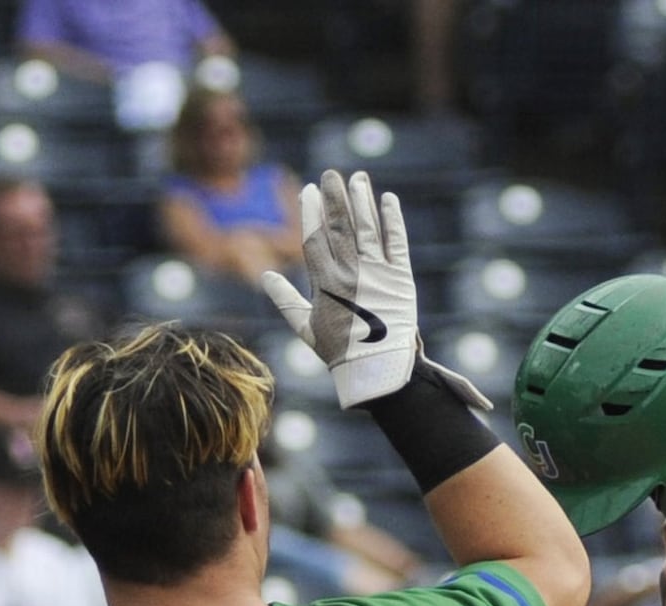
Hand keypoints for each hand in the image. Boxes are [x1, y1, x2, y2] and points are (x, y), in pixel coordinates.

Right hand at [261, 169, 418, 408]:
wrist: (377, 371)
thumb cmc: (338, 352)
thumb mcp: (305, 328)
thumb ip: (285, 300)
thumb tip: (264, 276)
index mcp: (325, 285)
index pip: (314, 239)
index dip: (310, 213)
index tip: (308, 190)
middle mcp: (350, 275)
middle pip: (340, 227)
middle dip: (334, 197)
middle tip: (331, 174)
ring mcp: (377, 274)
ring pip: (367, 228)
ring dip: (362, 200)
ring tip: (357, 178)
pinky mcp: (401, 279)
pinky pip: (397, 242)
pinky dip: (393, 220)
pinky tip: (388, 199)